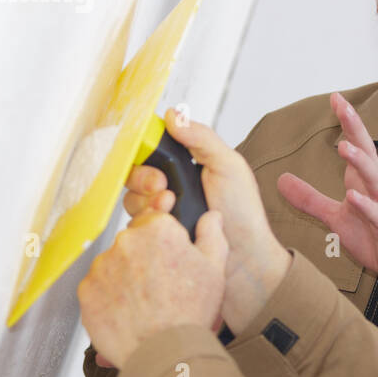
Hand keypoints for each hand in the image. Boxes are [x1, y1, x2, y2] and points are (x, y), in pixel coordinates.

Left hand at [78, 209, 227, 369]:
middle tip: (160, 286)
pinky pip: (97, 288)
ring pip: (113, 264)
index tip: (168, 258)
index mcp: (157, 229)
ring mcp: (101, 266)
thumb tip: (211, 216)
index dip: (163, 241)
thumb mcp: (215, 269)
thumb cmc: (191, 310)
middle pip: (132, 242)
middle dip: (143, 258)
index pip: (154, 220)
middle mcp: (125, 241)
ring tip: (145, 303)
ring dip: (125, 277)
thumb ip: (211, 235)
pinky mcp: (86, 290)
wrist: (164, 351)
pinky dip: (109, 297)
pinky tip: (128, 312)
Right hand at [115, 108, 289, 345]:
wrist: (246, 261)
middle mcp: (169, 190)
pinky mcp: (154, 240)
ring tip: (171, 212)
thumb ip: (202, 139)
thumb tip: (173, 114)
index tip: (154, 157)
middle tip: (164, 188)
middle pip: (133, 175)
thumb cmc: (243, 214)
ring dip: (145, 204)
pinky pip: (132, 228)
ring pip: (130, 201)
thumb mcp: (229, 166)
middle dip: (143, 179)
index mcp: (186, 169)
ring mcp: (161, 216)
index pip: (151, 151)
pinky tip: (166, 230)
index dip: (146, 151)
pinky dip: (144, 226)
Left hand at [277, 92, 377, 316]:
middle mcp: (375, 190)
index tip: (335, 97)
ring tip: (344, 146)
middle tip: (342, 104)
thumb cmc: (375, 240)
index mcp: (363, 184)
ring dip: (360, 162)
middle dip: (355, 128)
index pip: (356, 146)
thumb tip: (281, 180)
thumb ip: (310, 199)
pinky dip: (366, 206)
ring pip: (374, 180)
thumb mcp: (336, 218)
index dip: (347, 123)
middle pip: (367, 152)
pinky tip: (352, 197)